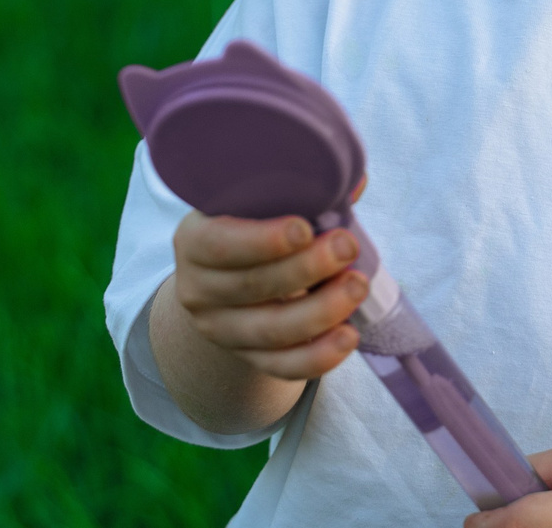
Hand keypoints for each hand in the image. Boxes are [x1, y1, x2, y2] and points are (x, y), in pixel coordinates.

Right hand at [168, 200, 369, 380]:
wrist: (231, 272)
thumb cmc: (255, 222)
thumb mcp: (260, 200)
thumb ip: (300, 188)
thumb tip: (355, 185)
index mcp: (194, 240)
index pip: (220, 245)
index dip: (262, 241)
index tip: (304, 229)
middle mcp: (197, 289)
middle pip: (252, 287)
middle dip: (307, 269)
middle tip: (347, 247)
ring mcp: (220, 329)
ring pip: (270, 330)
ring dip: (320, 311)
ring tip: (357, 286)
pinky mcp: (246, 357)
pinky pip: (281, 366)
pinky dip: (317, 356)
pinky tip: (347, 336)